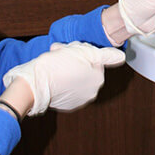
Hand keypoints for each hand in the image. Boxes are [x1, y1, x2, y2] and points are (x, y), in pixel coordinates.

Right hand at [3, 42, 125, 114]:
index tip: (71, 50)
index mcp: (98, 79)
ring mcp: (79, 100)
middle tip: (60, 53)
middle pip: (85, 67)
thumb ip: (106, 55)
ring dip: (66, 66)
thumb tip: (121, 56)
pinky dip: (61, 80)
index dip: (81, 50)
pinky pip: (66, 87)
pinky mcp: (66, 104)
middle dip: (73, 57)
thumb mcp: (84, 53)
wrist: (33, 85)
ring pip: (75, 76)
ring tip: (53, 62)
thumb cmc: (56, 67)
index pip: (94, 57)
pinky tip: (52, 74)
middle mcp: (92, 92)